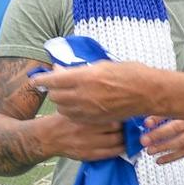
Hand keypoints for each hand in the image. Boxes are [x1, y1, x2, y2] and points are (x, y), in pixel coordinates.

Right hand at [36, 111, 125, 161]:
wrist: (48, 137)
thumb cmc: (63, 119)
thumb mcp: (72, 106)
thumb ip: (88, 104)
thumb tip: (108, 101)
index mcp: (84, 115)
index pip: (111, 114)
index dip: (121, 114)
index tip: (125, 112)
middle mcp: (86, 129)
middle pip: (116, 128)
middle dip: (125, 126)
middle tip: (129, 124)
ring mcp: (87, 143)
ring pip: (116, 141)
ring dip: (124, 139)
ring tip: (127, 135)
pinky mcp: (87, 155)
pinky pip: (109, 154)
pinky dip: (119, 150)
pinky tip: (123, 146)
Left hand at [41, 60, 156, 123]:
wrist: (148, 93)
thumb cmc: (130, 73)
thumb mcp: (103, 65)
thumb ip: (81, 70)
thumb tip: (63, 69)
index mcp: (85, 77)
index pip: (54, 79)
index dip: (42, 79)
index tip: (35, 79)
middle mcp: (84, 95)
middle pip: (56, 96)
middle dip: (52, 90)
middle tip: (54, 85)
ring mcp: (89, 109)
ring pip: (63, 108)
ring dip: (60, 101)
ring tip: (65, 95)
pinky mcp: (95, 119)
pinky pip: (74, 117)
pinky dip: (71, 111)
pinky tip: (75, 105)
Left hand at [141, 116, 183, 163]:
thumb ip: (167, 111)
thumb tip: (148, 119)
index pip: (174, 112)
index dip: (159, 117)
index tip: (146, 123)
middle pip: (176, 128)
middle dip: (159, 135)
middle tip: (145, 140)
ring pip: (181, 143)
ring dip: (164, 148)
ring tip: (150, 151)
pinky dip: (172, 157)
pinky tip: (160, 160)